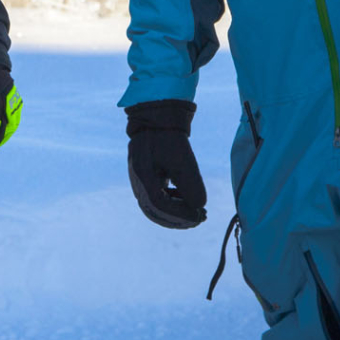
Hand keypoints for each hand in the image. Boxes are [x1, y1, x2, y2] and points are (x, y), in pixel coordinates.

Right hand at [126, 100, 206, 228]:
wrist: (156, 120)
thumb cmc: (169, 138)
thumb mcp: (184, 160)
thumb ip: (191, 184)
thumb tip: (199, 207)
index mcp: (143, 177)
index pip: (159, 206)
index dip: (180, 215)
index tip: (199, 215)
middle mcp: (138, 183)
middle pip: (156, 212)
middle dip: (180, 219)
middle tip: (201, 218)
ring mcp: (141, 182)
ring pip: (157, 208)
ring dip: (177, 213)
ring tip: (198, 212)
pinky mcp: (147, 179)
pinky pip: (157, 199)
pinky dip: (173, 203)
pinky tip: (186, 199)